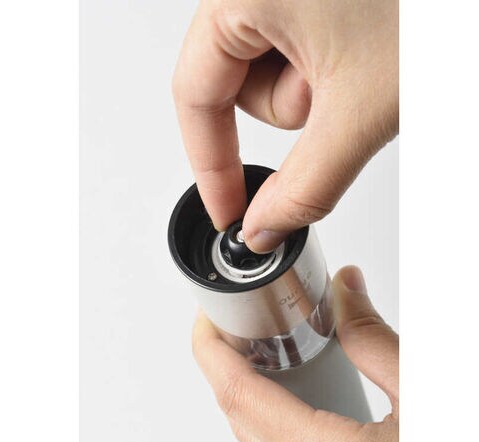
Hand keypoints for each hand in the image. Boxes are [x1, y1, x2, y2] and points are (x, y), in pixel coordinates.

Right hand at [173, 0, 397, 251]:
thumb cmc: (438, 8)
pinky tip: (358, 54)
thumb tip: (262, 228)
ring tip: (358, 66)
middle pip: (236, 88)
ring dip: (312, 91)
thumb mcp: (361, 110)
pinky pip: (292, 53)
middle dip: (291, 109)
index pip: (194, 95)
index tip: (228, 210)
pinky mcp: (307, 0)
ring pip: (270, 75)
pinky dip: (322, 72)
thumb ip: (303, 186)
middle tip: (339, 96)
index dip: (211, 165)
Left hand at [192, 266, 398, 441]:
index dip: (210, 350)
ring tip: (254, 359)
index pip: (238, 395)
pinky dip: (265, 428)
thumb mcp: (427, 393)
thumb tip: (346, 289)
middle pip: (239, 418)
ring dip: (243, 399)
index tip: (207, 321)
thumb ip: (376, 339)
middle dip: (225, 367)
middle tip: (233, 329)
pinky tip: (282, 405)